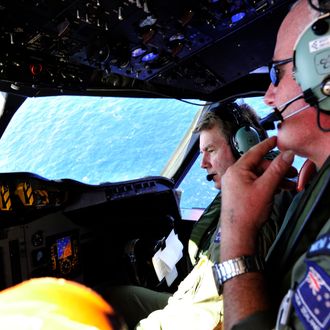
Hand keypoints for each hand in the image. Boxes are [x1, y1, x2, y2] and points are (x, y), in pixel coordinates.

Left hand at [220, 136, 294, 256]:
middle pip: (258, 165)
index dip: (267, 144)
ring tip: (289, 185)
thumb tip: (287, 154)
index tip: (276, 139)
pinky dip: (266, 185)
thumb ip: (277, 169)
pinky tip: (278, 190)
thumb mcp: (266, 188)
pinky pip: (254, 184)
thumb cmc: (248, 211)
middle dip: (276, 168)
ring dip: (274, 179)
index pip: (254, 152)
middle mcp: (234, 175)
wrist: (238, 234)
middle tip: (292, 172)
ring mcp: (235, 184)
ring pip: (258, 176)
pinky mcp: (238, 193)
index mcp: (237, 170)